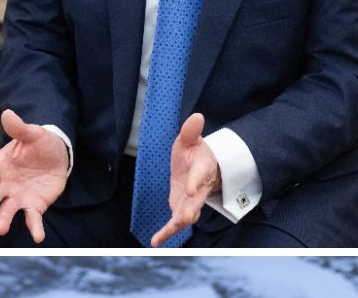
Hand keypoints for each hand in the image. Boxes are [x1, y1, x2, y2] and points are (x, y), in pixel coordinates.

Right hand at [0, 108, 69, 241]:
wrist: (58, 156)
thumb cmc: (40, 143)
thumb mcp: (32, 134)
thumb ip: (19, 128)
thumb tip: (7, 113)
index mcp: (1, 164)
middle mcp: (6, 183)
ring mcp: (19, 196)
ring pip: (7, 210)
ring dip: (3, 220)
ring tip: (0, 230)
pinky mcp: (34, 205)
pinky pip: (33, 218)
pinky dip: (34, 228)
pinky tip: (37, 237)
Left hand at [151, 112, 220, 246]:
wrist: (201, 167)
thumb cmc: (194, 152)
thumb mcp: (190, 138)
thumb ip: (191, 130)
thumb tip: (197, 116)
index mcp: (203, 169)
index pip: (200, 176)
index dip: (196, 182)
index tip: (191, 187)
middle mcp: (199, 189)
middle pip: (196, 202)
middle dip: (190, 210)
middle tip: (184, 218)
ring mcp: (191, 201)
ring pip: (187, 216)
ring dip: (178, 224)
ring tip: (166, 233)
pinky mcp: (181, 208)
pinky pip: (175, 222)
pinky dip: (166, 232)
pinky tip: (155, 241)